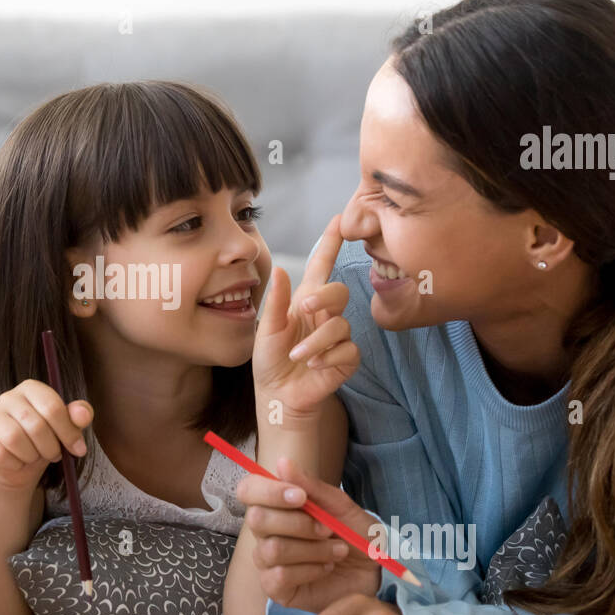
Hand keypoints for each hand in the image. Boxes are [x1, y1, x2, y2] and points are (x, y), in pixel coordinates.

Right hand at [0, 380, 92, 494]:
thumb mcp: (65, 428)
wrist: (19, 464)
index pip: (52, 407)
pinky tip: (18, 462)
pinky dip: (14, 464)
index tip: (78, 450)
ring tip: (35, 457)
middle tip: (54, 454)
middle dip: (50, 447)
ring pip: (14, 439)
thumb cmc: (44, 440)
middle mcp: (8, 397)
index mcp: (31, 389)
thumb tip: (83, 414)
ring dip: (31, 456)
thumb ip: (78, 417)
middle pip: (35, 425)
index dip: (68, 432)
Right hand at [237, 456, 382, 612]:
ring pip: (273, 549)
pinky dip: (310, 570)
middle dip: (299, 523)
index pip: (248, 490)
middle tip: (328, 529)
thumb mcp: (341, 506)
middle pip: (257, 519)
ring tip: (337, 550)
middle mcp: (265, 532)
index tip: (300, 497)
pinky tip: (326, 568)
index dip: (268, 491)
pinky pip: (280, 576)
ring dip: (313, 549)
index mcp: (276, 506)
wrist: (375, 570)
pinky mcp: (276, 589)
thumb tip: (282, 462)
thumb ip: (311, 487)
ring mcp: (268, 562)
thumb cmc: (355, 535)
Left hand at [253, 214, 358, 419]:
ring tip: (298, 356)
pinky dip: (328, 358)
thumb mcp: (266, 329)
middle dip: (324, 298)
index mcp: (305, 301)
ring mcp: (338, 336)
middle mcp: (325, 315)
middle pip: (339, 291)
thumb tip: (281, 268)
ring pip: (340, 326)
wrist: (278, 395)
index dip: (330, 243)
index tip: (340, 220)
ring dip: (317, 341)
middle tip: (305, 308)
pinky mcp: (347, 358)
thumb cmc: (270, 360)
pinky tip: (314, 367)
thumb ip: (276, 301)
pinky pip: (348, 350)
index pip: (322, 266)